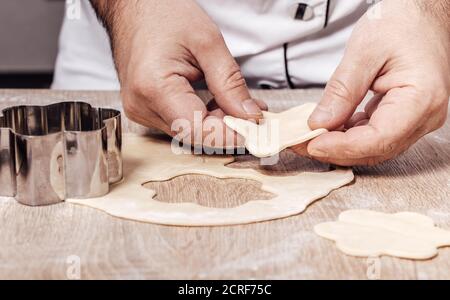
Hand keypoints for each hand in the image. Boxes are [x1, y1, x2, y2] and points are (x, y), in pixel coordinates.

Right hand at [90, 0, 265, 147]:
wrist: (134, 8)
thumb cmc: (164, 15)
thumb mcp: (208, 42)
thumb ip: (230, 83)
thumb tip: (248, 115)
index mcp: (154, 87)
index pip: (197, 130)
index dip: (229, 135)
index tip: (255, 129)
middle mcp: (142, 105)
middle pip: (194, 133)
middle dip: (227, 126)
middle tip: (253, 111)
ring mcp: (141, 109)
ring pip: (188, 131)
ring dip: (216, 122)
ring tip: (236, 102)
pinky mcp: (145, 109)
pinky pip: (179, 123)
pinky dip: (203, 117)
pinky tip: (217, 103)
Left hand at [293, 0, 449, 165]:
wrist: (421, 13)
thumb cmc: (401, 23)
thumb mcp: (364, 51)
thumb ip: (342, 91)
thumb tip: (320, 123)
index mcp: (421, 99)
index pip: (378, 139)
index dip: (342, 147)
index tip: (311, 143)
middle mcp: (424, 117)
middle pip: (374, 149)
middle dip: (334, 150)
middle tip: (299, 143)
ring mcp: (415, 120)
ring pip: (372, 148)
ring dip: (338, 146)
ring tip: (308, 136)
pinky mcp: (403, 117)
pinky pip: (373, 136)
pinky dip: (348, 135)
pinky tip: (327, 128)